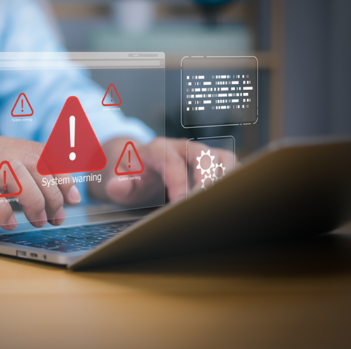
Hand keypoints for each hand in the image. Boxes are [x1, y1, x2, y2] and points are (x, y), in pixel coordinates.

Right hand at [0, 135, 81, 236]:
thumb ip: (18, 183)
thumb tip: (57, 197)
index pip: (40, 152)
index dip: (62, 174)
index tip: (74, 198)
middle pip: (31, 162)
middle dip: (52, 191)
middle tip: (57, 216)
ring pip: (12, 173)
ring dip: (33, 200)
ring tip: (39, 221)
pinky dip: (3, 210)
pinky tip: (10, 224)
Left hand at [89, 137, 236, 205]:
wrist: (139, 164)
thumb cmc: (132, 174)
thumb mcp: (119, 180)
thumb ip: (118, 184)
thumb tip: (117, 186)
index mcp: (157, 149)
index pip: (171, 162)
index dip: (178, 182)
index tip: (180, 202)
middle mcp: (181, 147)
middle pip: (202, 153)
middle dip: (206, 178)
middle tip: (205, 202)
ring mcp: (198, 152)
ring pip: (221, 157)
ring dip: (226, 178)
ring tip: (223, 200)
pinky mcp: (211, 161)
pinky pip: (229, 165)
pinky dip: (234, 179)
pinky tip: (230, 198)